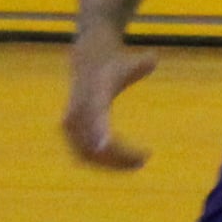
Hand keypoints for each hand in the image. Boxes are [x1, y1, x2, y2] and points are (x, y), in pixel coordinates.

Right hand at [63, 35, 159, 169]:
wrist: (88, 62)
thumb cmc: (114, 66)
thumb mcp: (129, 64)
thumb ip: (141, 64)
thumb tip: (152, 59)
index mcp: (93, 95)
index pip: (95, 115)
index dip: (98, 130)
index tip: (104, 146)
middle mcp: (78, 112)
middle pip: (95, 143)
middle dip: (119, 156)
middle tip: (144, 159)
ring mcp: (70, 125)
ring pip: (90, 154)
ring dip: (114, 163)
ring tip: (139, 162)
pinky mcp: (69, 134)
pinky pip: (86, 156)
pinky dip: (105, 162)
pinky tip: (126, 161)